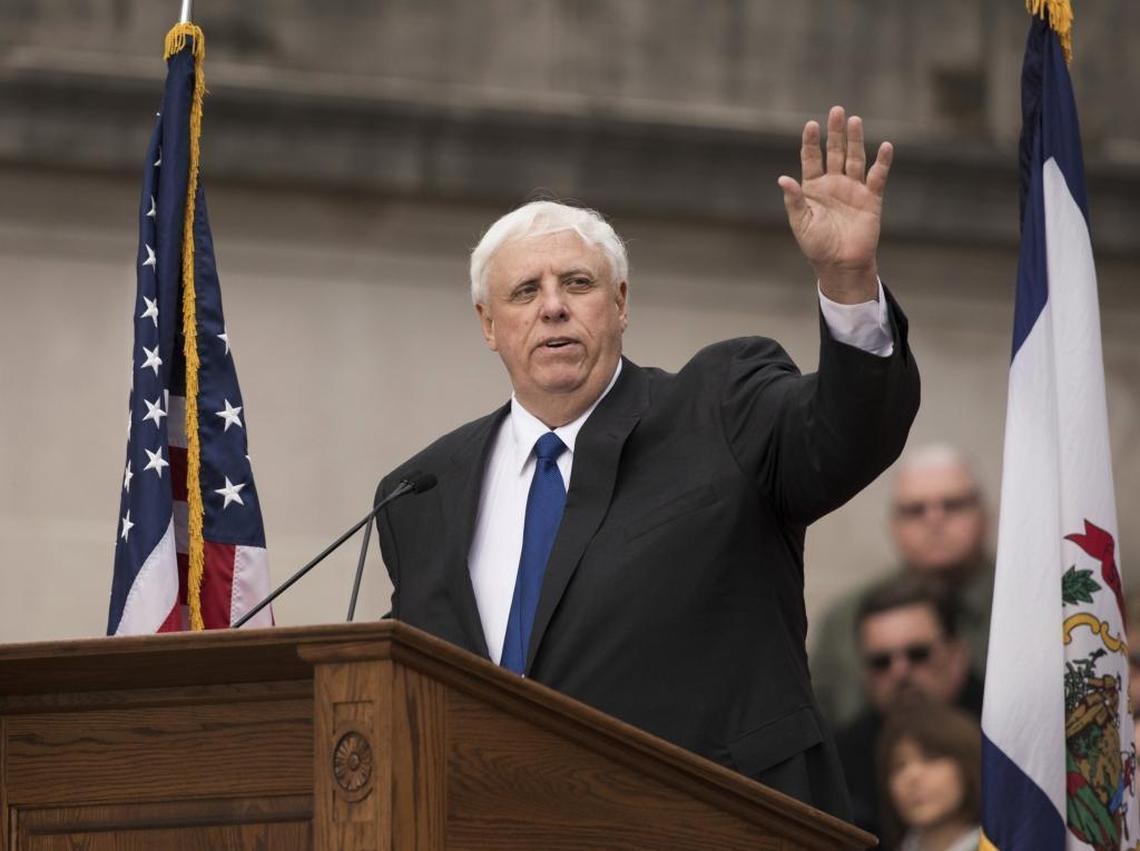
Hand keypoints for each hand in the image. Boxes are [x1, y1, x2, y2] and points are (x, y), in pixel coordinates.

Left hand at [778, 105, 892, 303]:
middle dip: (836, 132)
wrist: (840, 264)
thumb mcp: (801, 223)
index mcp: (813, 188)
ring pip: (855, 158)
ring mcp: (853, 189)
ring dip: (856, 140)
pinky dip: (882, 162)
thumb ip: (794, 200)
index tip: (811, 125)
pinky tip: (885, 146)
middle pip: (835, 151)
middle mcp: (834, 184)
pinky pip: (877, 176)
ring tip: (855, 120)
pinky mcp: (871, 198)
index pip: (812, 158)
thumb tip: (782, 178)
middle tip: (837, 110)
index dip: (811, 142)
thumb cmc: (816, 246)